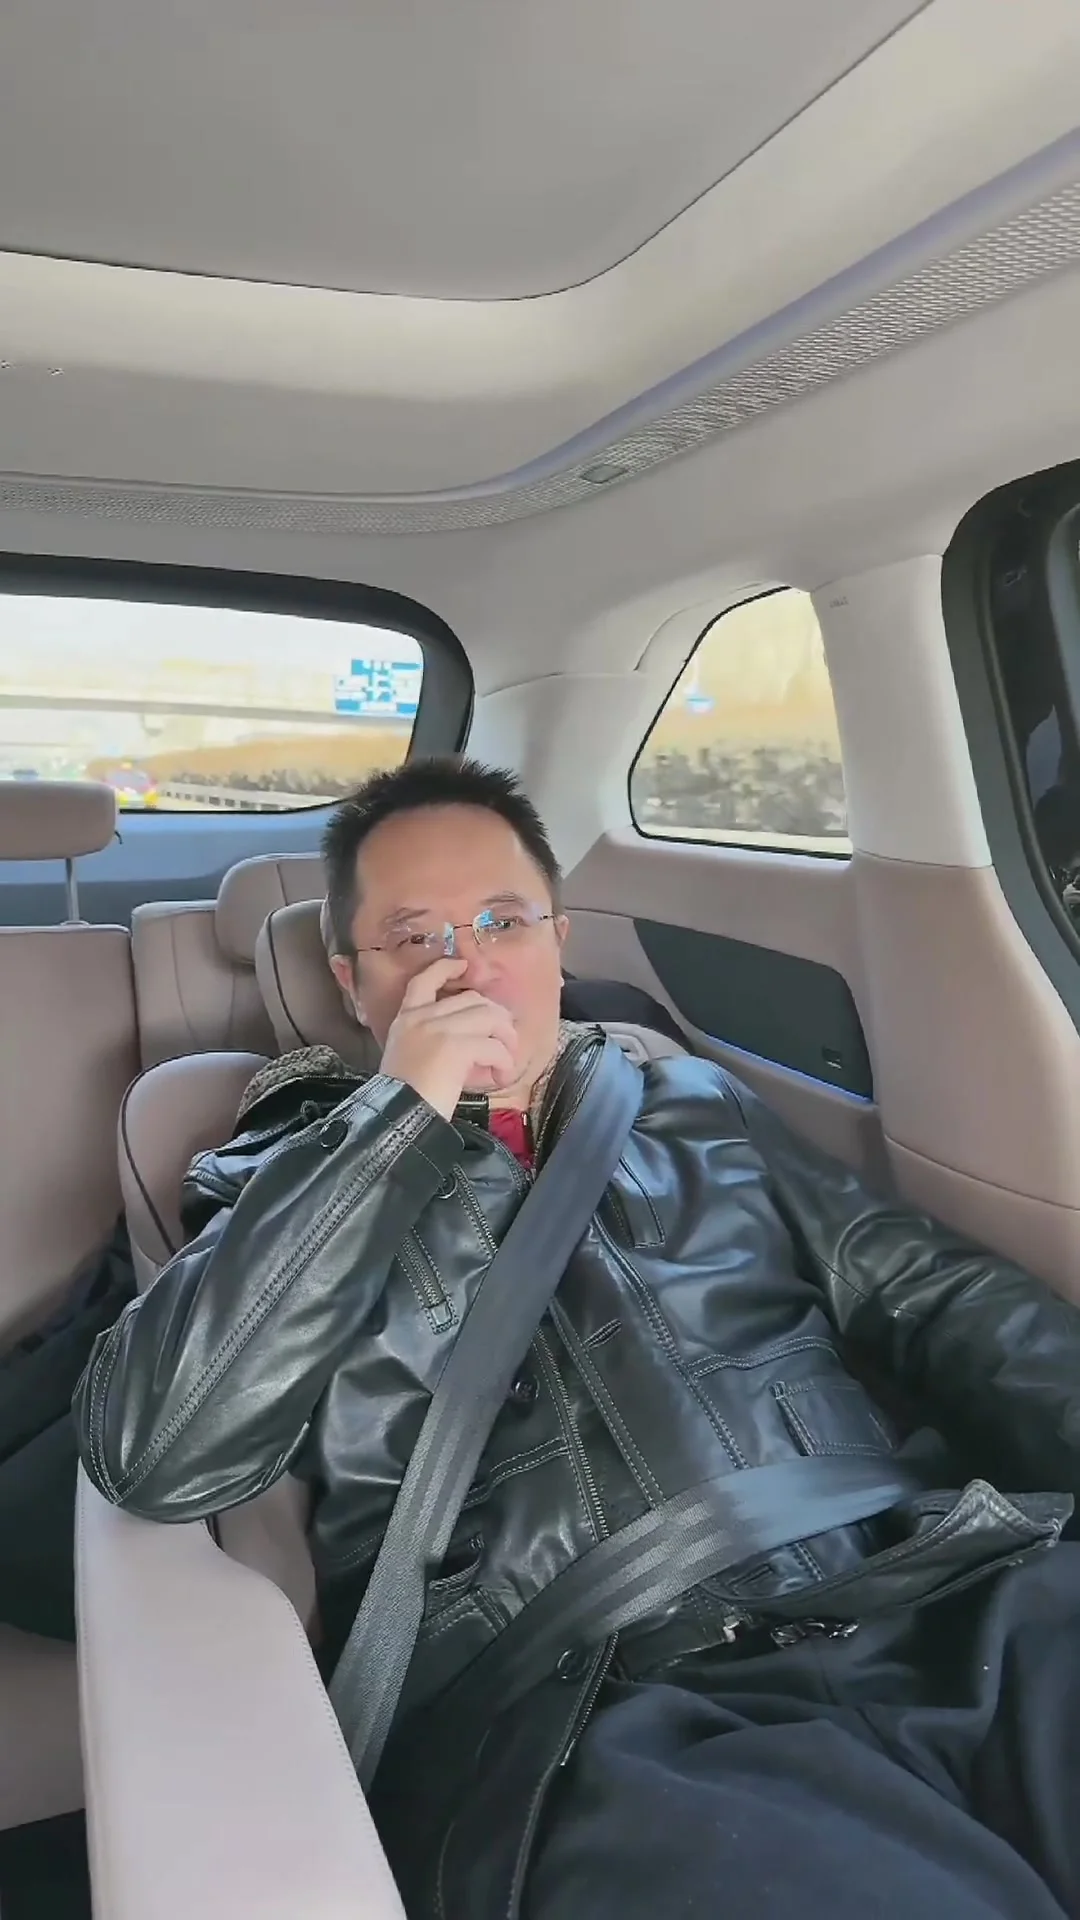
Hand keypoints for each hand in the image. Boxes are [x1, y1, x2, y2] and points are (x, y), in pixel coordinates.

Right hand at [380, 957, 517, 1120]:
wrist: (399, 1117)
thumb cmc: (403, 1095)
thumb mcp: (406, 1055)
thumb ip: (427, 1038)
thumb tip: (466, 1039)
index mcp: (406, 1018)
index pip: (424, 980)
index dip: (445, 968)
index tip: (464, 965)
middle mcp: (423, 1017)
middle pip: (473, 999)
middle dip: (496, 1017)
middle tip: (504, 1040)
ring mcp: (440, 1030)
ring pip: (489, 1017)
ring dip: (505, 1038)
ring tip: (505, 1060)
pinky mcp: (457, 1048)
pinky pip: (493, 1046)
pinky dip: (504, 1061)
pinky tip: (501, 1075)